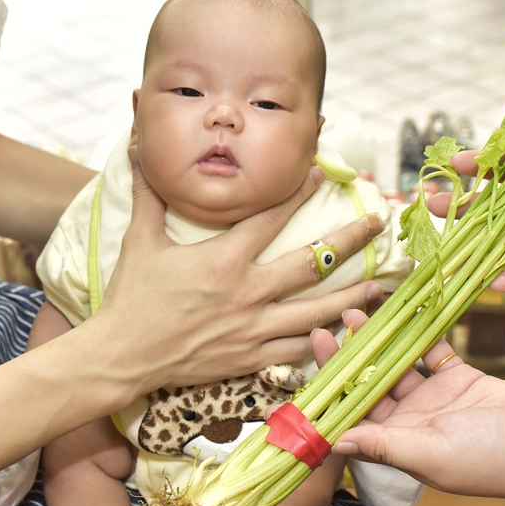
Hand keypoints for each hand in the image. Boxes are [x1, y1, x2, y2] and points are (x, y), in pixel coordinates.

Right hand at [95, 146, 384, 391]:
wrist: (122, 357)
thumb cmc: (130, 298)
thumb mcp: (138, 241)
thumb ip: (148, 195)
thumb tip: (138, 147)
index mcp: (222, 260)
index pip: (270, 218)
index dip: (298, 193)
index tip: (322, 174)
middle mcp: (246, 293)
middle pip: (310, 263)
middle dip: (350, 241)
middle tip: (378, 224)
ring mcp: (252, 329)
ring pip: (316, 311)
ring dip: (353, 296)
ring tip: (382, 285)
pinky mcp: (250, 358)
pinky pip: (297, 349)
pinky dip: (324, 340)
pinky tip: (347, 331)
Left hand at [322, 310, 504, 501]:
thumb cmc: (490, 459)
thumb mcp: (428, 452)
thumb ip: (381, 445)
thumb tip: (332, 442)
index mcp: (398, 444)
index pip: (353, 416)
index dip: (331, 392)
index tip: (311, 365)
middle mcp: (412, 422)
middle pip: (370, 386)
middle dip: (348, 359)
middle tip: (327, 327)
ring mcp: (436, 400)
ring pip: (397, 364)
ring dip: (378, 341)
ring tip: (358, 313)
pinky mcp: (461, 379)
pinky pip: (433, 352)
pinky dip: (419, 333)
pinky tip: (401, 311)